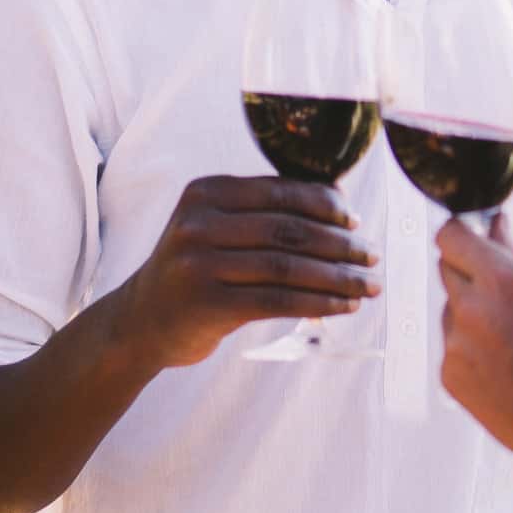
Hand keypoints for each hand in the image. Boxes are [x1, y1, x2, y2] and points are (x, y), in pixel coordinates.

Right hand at [103, 175, 381, 370]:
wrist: (140, 321)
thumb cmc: (195, 270)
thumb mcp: (213, 227)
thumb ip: (262, 212)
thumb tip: (339, 201)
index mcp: (205, 192)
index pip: (280, 192)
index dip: (325, 205)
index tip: (356, 222)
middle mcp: (198, 223)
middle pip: (288, 229)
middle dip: (340, 244)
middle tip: (372, 256)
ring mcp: (199, 264)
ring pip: (288, 267)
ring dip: (338, 277)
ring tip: (368, 285)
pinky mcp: (207, 304)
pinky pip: (278, 300)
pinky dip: (318, 303)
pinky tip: (344, 306)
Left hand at [437, 215, 512, 494]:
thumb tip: (494, 223)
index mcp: (501, 281)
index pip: (449, 236)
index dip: (460, 236)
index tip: (468, 239)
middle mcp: (472, 310)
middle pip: (445, 269)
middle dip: (467, 271)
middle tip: (496, 287)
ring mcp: (457, 345)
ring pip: (450, 309)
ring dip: (469, 310)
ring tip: (509, 334)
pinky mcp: (449, 374)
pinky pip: (451, 344)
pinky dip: (468, 346)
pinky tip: (501, 361)